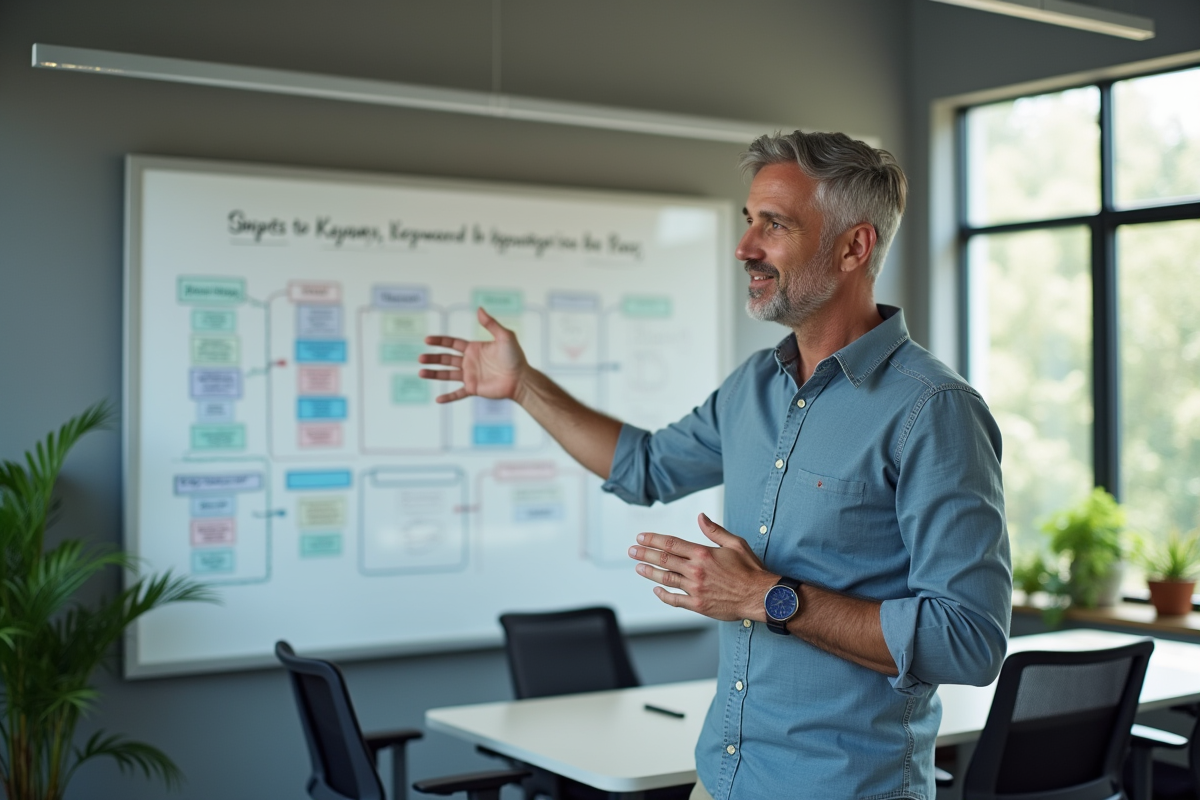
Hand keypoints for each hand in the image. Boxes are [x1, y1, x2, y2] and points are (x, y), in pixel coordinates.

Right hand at [418, 307, 528, 403]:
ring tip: (421, 372)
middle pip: (446, 359)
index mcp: (474, 349)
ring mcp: (471, 376)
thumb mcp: (505, 336)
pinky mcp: (474, 389)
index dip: (439, 341)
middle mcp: (470, 362)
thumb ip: (491, 324)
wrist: (521, 378)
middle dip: (433, 358)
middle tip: (420, 358)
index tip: (427, 340)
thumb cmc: (516, 357)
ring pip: (448, 375)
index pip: (452, 343)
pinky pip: (458, 394)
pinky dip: (448, 397)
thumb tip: (479, 309)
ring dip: (434, 374)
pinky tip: (437, 400)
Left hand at [627, 513, 776, 621]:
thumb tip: (701, 517)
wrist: (760, 596)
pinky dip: (663, 595)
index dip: (653, 540)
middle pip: (663, 560)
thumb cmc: (750, 569)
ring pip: (665, 579)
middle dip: (645, 554)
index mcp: (703, 554)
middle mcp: (696, 571)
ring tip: (639, 567)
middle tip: (632, 550)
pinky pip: (675, 600)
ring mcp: (695, 589)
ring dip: (649, 572)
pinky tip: (656, 590)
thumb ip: (715, 531)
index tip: (641, 538)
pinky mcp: (698, 605)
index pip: (671, 544)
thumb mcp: (735, 544)